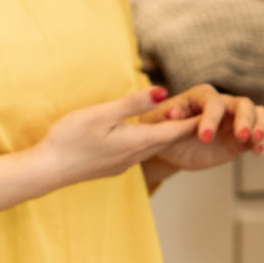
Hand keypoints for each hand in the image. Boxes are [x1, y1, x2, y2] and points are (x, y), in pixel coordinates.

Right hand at [33, 87, 202, 186]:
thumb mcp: (103, 113)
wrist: (46, 171)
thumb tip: (164, 91)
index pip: (176, 130)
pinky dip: (149, 143)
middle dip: (188, 128)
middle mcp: (135, 155)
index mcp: (137, 141)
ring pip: (153, 147)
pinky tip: (145, 139)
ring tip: (184, 125)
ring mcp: (123, 164)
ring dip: (168, 137)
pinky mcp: (111, 167)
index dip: (196, 120)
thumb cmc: (70, 138)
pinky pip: (138, 153)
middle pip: (169, 140)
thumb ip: (134, 103)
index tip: (216, 113)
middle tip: (209, 118)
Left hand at [139, 83, 263, 173]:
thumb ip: (166, 118)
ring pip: (258, 114)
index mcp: (201, 97)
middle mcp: (222, 105)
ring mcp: (234, 120)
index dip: (211, 117)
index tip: (204, 137)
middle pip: (242, 103)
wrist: (171, 148)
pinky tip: (259, 152)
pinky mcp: (242, 138)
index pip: (212, 101)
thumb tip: (172, 113)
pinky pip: (260, 135)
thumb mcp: (158, 124)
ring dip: (260, 126)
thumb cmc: (161, 130)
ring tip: (255, 141)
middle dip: (244, 119)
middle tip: (241, 135)